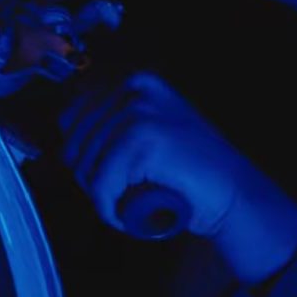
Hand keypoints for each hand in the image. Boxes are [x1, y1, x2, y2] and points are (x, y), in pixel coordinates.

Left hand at [59, 73, 296, 278]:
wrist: (232, 193)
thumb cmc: (191, 169)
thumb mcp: (151, 128)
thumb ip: (115, 116)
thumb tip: (64, 120)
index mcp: (137, 81)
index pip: (72, 118)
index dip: (85, 155)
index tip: (111, 175)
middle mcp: (136, 87)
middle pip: (75, 144)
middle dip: (92, 178)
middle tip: (123, 194)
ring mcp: (138, 111)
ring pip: (85, 168)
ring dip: (102, 196)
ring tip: (130, 203)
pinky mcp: (141, 139)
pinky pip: (101, 186)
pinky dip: (109, 209)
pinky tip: (128, 216)